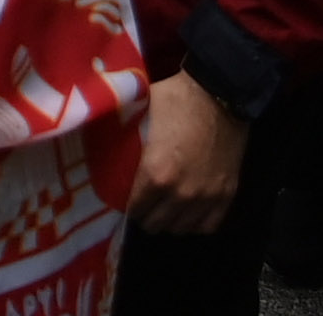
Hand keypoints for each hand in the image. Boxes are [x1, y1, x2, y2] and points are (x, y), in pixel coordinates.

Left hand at [135, 79, 247, 232]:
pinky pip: (208, 226)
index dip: (128, 206)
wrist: (221, 92)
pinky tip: (188, 212)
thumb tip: (95, 133)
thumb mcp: (141, 111)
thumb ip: (121, 132)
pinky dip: (196, 222)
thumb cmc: (177, 99)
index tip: (126, 199)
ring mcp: (207, 197)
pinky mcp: (227, 195)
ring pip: (181, 229)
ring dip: (170, 221)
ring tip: (165, 208)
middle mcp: (181, 194)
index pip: (135, 209)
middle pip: (156, 225)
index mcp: (156, 174)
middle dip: (147, 216)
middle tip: (145, 203)